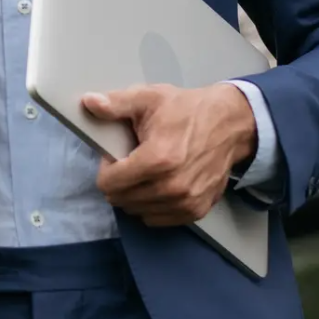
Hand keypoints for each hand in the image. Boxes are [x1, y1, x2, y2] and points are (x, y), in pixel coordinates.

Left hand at [82, 83, 256, 226]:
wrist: (230, 124)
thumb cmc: (187, 109)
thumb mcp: (148, 99)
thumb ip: (116, 104)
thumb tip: (88, 102)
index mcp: (157, 159)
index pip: (110, 183)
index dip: (106, 168)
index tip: (116, 156)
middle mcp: (171, 187)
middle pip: (121, 199)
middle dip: (118, 182)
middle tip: (130, 163)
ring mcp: (185, 202)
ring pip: (137, 211)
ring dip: (134, 195)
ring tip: (145, 173)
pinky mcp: (196, 211)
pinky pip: (158, 219)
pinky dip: (152, 206)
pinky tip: (158, 186)